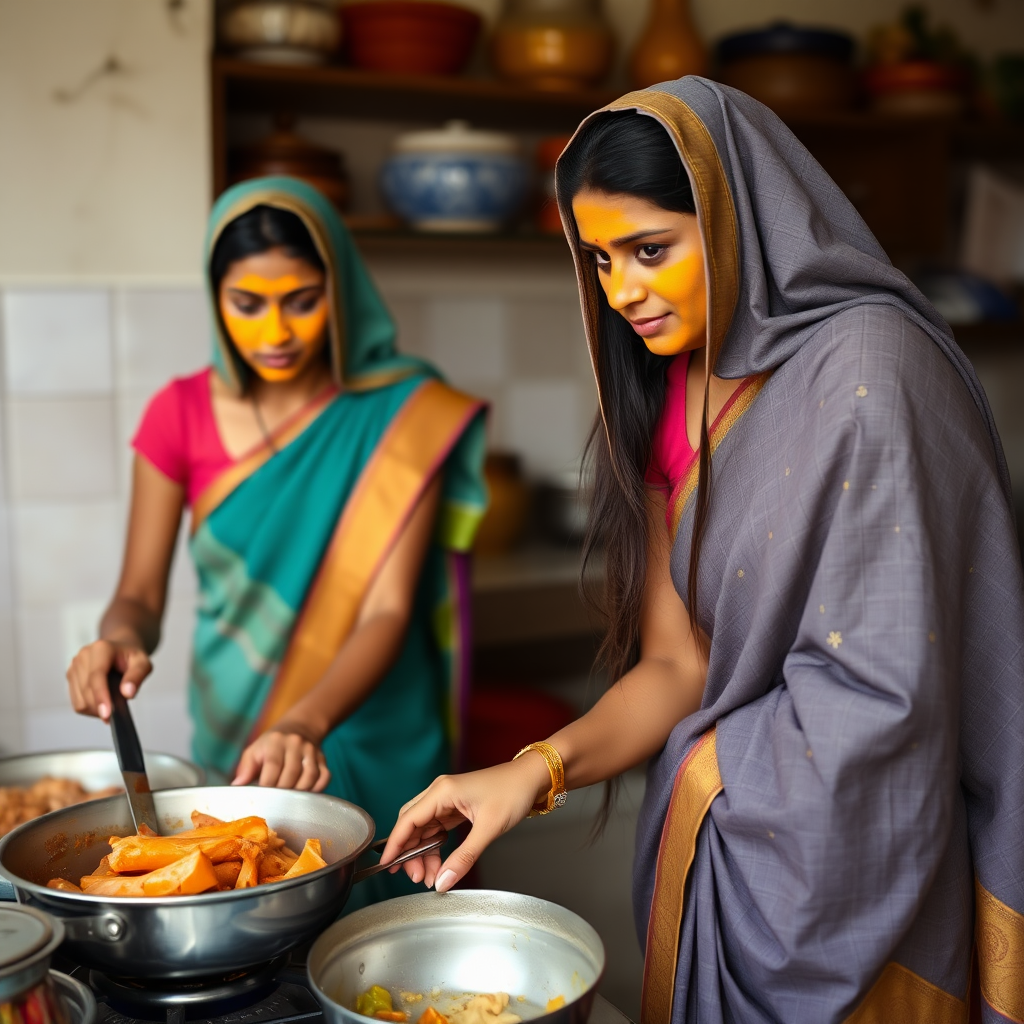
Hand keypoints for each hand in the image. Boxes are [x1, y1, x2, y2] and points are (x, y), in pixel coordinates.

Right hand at [67, 640, 151, 720]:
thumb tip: (128, 693)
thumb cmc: (131, 656)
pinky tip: (102, 702)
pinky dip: (90, 708)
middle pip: (87, 691)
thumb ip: (137, 676)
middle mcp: (83, 656)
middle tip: (118, 711)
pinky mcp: (70, 677)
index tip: (107, 714)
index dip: (100, 696)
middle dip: (102, 706)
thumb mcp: (143, 662)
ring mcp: (74, 667)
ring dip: (96, 709)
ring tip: (111, 704)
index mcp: (101, 649)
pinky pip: (77, 702)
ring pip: (80, 701)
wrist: (120, 648)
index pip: (96, 676)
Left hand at [232, 725, 329, 790]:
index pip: (273, 766)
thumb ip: (245, 768)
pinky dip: (317, 789)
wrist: (299, 727)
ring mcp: (311, 750)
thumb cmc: (271, 745)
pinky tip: (306, 793)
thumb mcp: (255, 750)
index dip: (267, 785)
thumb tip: (237, 786)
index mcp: (276, 741)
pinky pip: (324, 777)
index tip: (262, 797)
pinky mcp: (323, 758)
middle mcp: (296, 743)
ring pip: (310, 776)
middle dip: (282, 792)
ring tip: (289, 799)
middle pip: (291, 774)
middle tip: (274, 802)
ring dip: (299, 792)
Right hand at [379, 755, 550, 891]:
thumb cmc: (512, 793)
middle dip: (410, 853)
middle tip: (417, 878)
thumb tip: (443, 882)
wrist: (532, 779)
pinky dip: (435, 847)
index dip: (395, 844)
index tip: (387, 866)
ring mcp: (447, 800)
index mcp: (442, 792)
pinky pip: (436, 829)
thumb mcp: (489, 828)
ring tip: (430, 877)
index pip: (408, 820)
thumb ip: (464, 857)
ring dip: (423, 853)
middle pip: (412, 825)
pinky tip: (439, 863)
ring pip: (423, 829)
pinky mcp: (455, 807)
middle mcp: (440, 793)